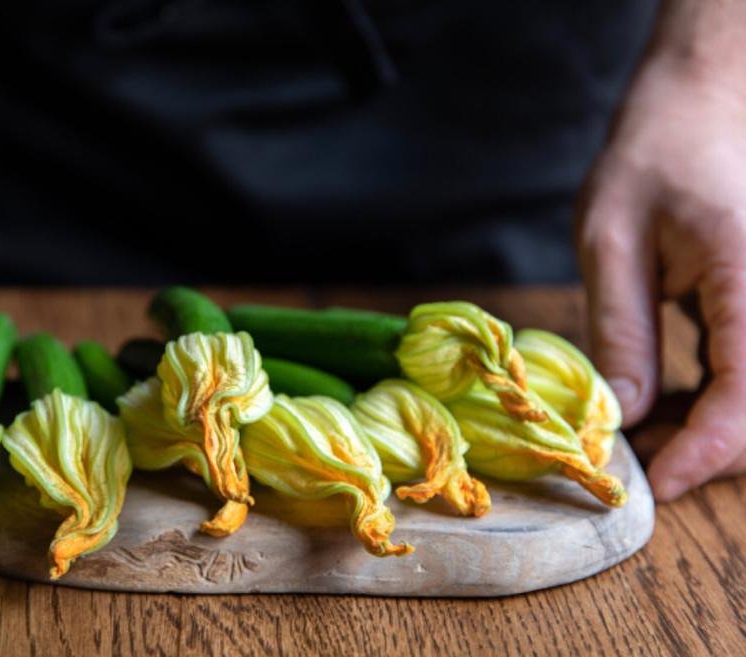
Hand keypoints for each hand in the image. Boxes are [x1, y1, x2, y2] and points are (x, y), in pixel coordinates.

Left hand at [577, 36, 745, 500]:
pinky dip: (722, 397)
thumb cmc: (651, 161)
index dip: (707, 453)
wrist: (702, 109)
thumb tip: (626, 416)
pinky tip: (671, 395)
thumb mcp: (611, 242)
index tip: (657, 482)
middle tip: (639, 453)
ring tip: (647, 420)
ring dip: (716, 425)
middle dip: (709, 446)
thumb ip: (622, 331)